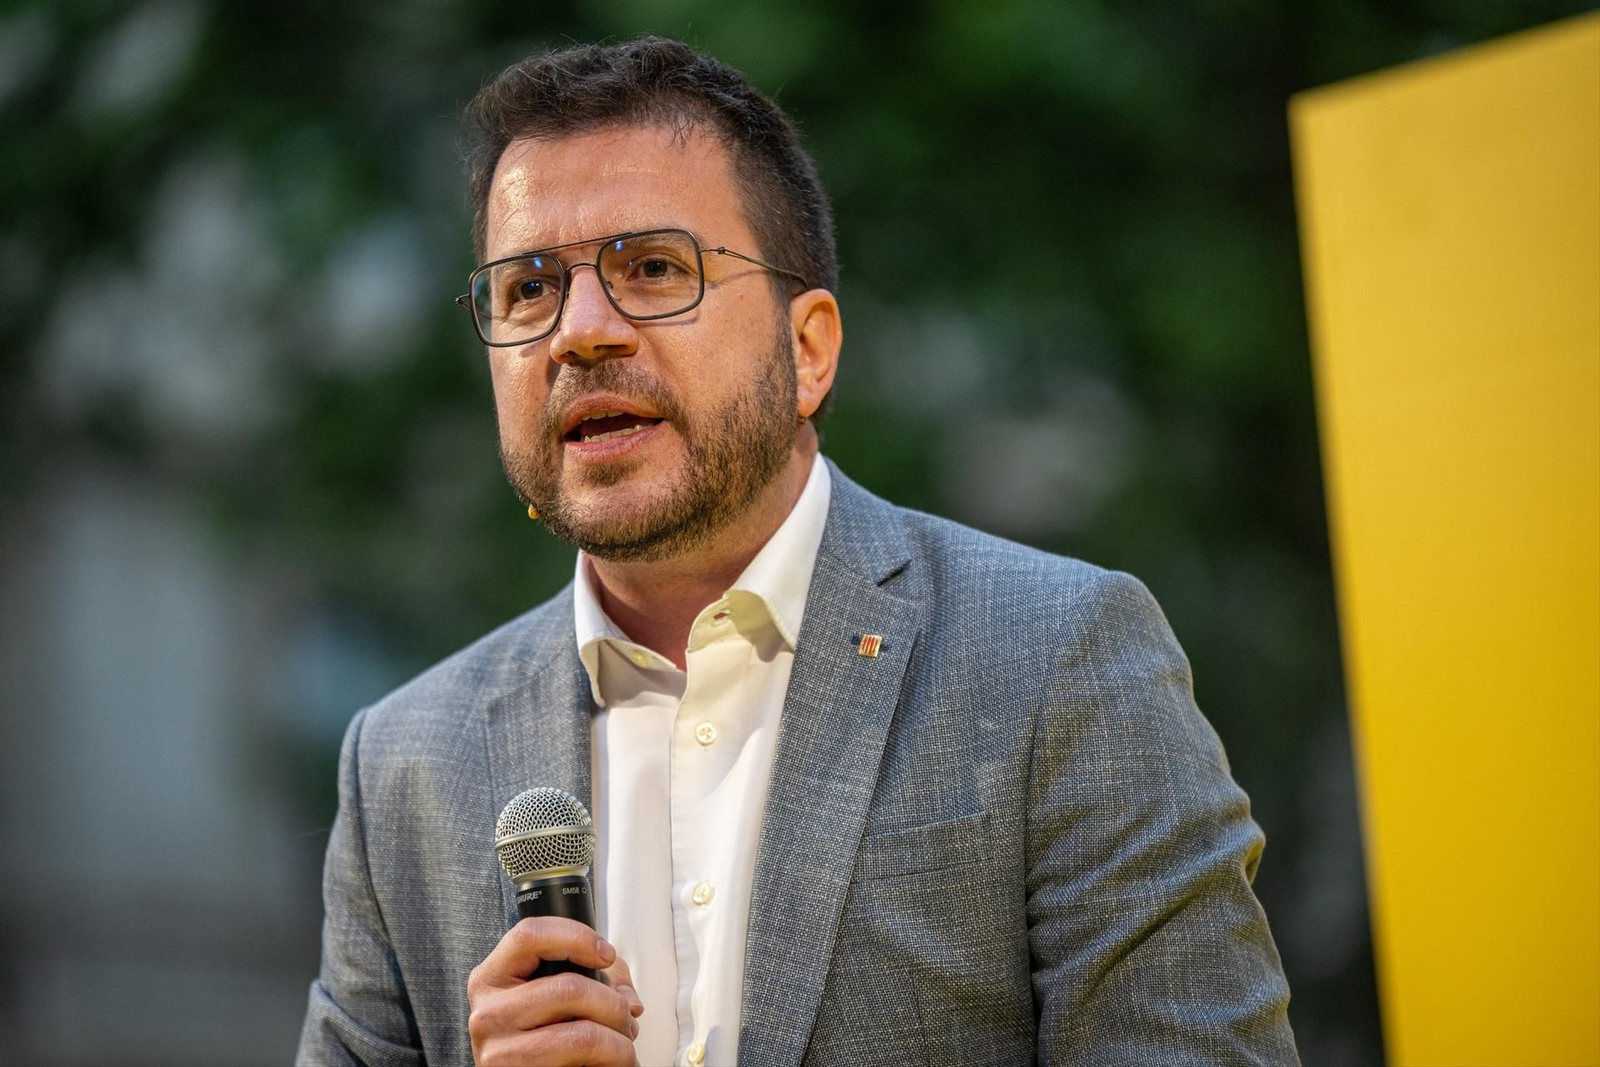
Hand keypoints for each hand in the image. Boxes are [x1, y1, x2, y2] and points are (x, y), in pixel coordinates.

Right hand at [468, 916, 645, 1065]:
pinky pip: (579, 1062)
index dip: (576, 937)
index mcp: (493, 979)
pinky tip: (608, 1063)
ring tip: (624, 1047)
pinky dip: (609, 1062)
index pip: (529, 935)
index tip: (606, 954)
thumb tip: (629, 1001)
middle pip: (570, 988)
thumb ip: (597, 979)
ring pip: (581, 1034)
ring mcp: (499, 1051)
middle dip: (614, 1005)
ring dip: (618, 1042)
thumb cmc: (540, 1044)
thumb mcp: (556, 999)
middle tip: (626, 1018)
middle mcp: (488, 1013)